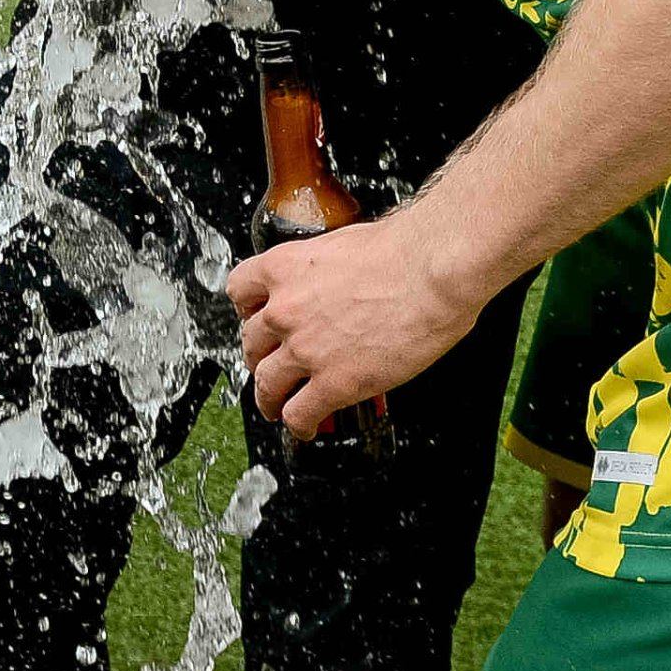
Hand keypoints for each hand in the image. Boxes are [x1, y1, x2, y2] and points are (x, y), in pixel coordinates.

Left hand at [228, 216, 474, 437]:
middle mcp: (285, 310)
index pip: (239, 291)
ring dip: (269, 399)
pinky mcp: (334, 384)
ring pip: (267, 385)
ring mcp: (305, 350)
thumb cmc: (403, 252)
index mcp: (284, 268)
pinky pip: (299, 414)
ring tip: (278, 406)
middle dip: (260, 357)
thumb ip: (324, 270)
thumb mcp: (343, 244)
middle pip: (251, 343)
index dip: (247, 310)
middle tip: (271, 365)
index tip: (255, 320)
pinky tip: (307, 427)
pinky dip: (298, 425)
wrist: (432, 272)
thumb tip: (332, 283)